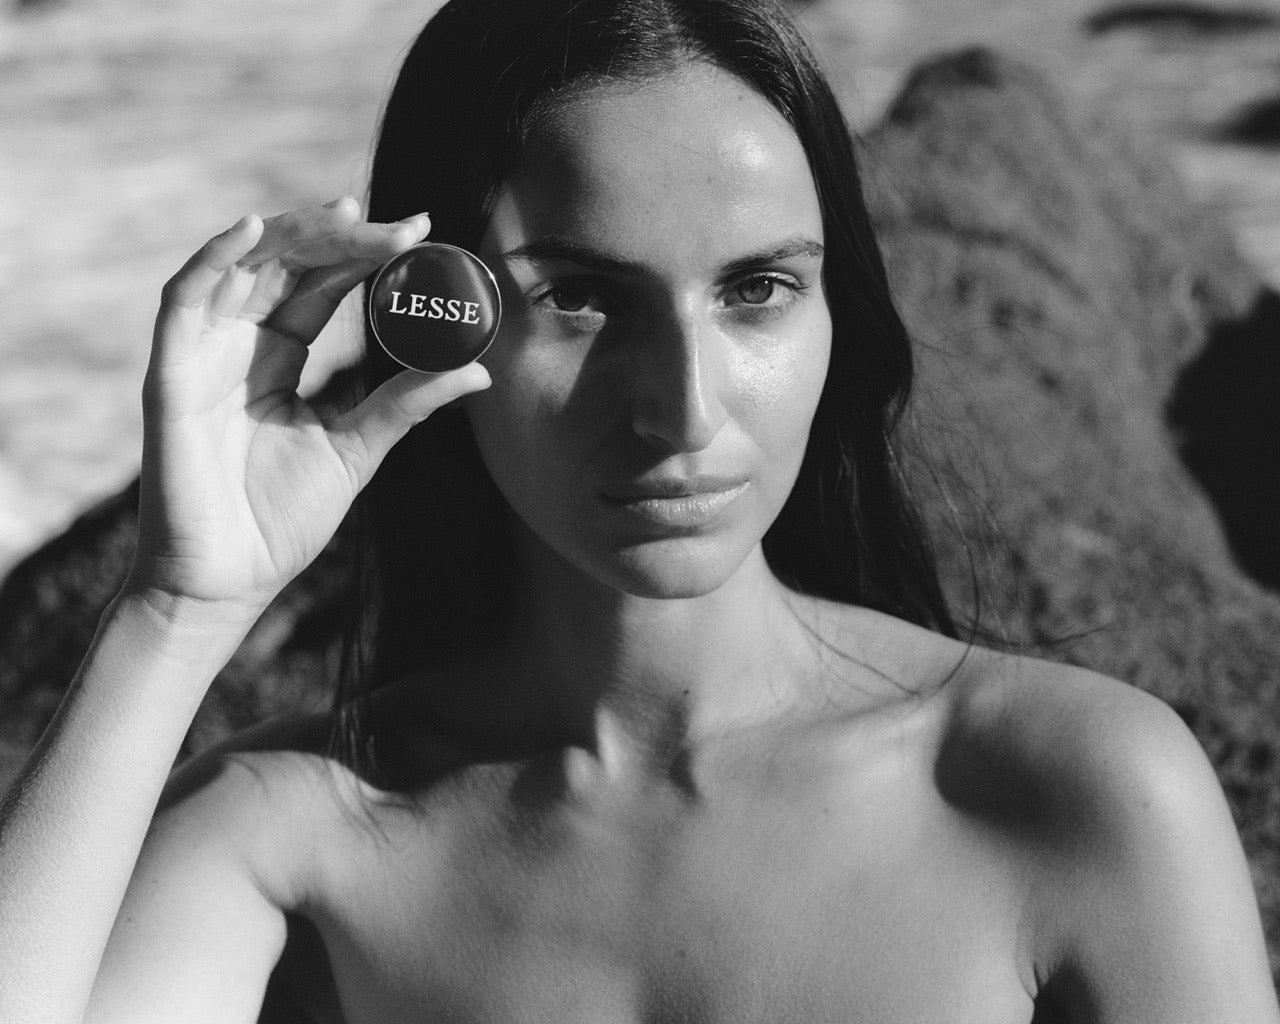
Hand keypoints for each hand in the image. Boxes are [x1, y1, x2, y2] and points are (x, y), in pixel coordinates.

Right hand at [128, 198, 490, 620]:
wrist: (231, 580)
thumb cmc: (283, 519)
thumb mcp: (359, 446)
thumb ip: (407, 402)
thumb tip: (478, 371)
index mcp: (280, 357)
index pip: (322, 284)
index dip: (364, 254)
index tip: (420, 233)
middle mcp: (240, 343)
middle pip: (287, 263)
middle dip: (342, 237)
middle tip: (400, 227)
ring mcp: (202, 353)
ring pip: (241, 266)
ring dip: (292, 232)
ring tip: (348, 215)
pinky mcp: (170, 373)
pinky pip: (183, 299)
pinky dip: (213, 257)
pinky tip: (252, 227)